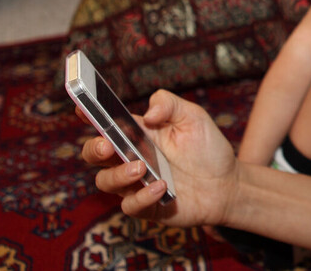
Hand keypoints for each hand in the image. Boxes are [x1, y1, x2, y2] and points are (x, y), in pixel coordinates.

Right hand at [79, 89, 238, 227]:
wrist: (228, 183)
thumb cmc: (207, 147)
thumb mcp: (192, 116)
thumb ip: (169, 104)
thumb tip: (148, 113)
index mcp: (137, 133)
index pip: (107, 123)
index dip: (90, 115)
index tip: (82, 108)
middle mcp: (130, 157)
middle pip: (95, 154)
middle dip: (93, 148)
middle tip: (107, 145)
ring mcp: (136, 184)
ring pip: (106, 181)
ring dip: (118, 174)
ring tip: (141, 167)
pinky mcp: (147, 206)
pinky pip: (131, 206)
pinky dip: (142, 196)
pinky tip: (161, 186)